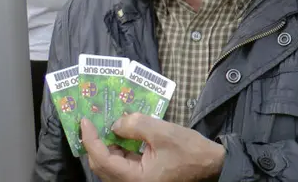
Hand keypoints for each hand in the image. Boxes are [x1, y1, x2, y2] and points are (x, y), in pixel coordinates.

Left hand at [81, 114, 224, 181]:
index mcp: (135, 179)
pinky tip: (119, 134)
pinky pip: (123, 164)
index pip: (103, 159)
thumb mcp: (162, 132)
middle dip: (94, 143)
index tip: (85, 120)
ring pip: (112, 165)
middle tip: (90, 122)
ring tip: (103, 125)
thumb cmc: (189, 150)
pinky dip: (118, 149)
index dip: (91, 139)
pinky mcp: (144, 177)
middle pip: (103, 165)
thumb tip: (116, 123)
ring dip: (106, 146)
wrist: (211, 164)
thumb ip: (136, 125)